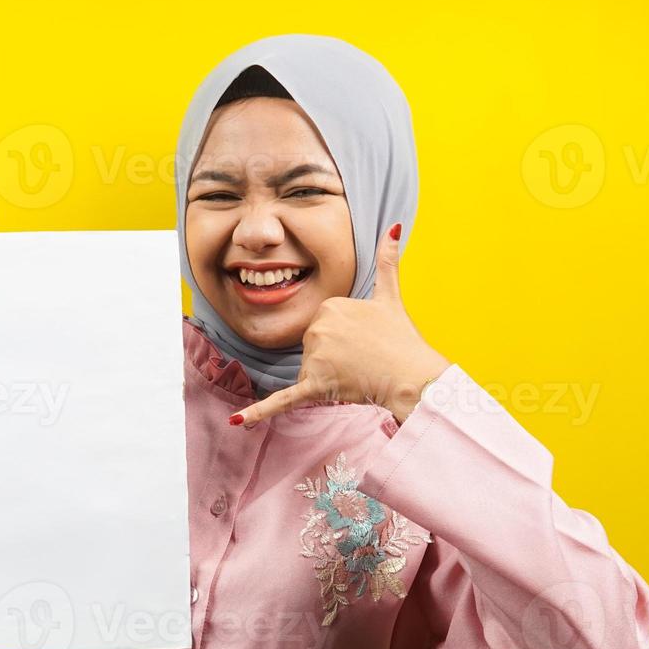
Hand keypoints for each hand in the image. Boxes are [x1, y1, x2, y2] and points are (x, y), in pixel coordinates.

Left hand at [229, 223, 450, 426]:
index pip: (322, 325)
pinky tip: (236, 422)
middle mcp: (317, 329)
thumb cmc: (402, 338)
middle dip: (333, 357)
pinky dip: (259, 412)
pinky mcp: (314, 386)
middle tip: (363, 358)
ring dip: (327, 377)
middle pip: (312, 347)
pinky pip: (282, 400)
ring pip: (308, 370)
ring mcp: (315, 358)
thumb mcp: (391, 295)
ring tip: (357, 373)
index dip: (343, 337)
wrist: (412, 375)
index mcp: (329, 305)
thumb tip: (393, 226)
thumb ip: (387, 260)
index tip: (364, 338)